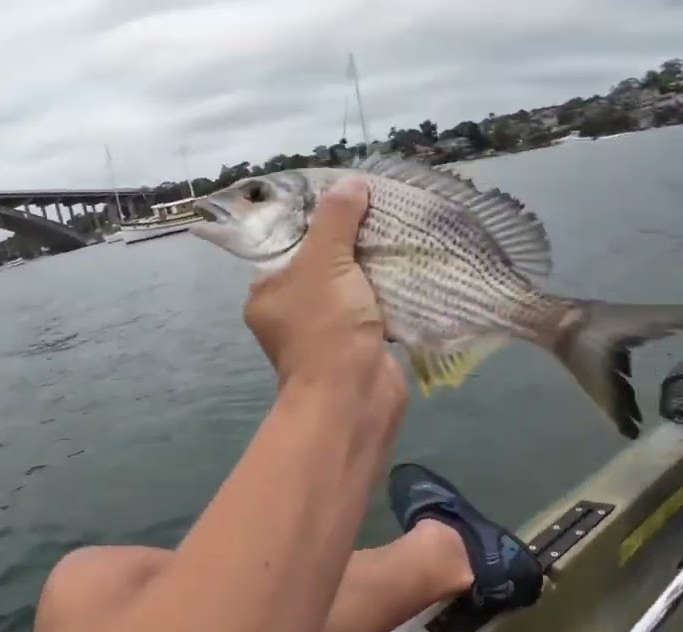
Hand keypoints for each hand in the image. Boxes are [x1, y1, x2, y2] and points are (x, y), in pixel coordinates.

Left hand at [242, 178, 405, 405]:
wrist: (352, 398)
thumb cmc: (326, 326)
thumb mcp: (326, 260)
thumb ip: (337, 218)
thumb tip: (351, 182)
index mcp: (268, 291)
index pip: (290, 243)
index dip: (319, 219)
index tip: (350, 196)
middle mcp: (290, 311)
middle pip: (324, 262)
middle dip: (353, 242)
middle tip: (384, 213)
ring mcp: (324, 332)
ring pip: (352, 286)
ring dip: (376, 268)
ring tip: (404, 236)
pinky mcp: (357, 346)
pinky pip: (374, 309)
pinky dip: (391, 294)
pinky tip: (413, 271)